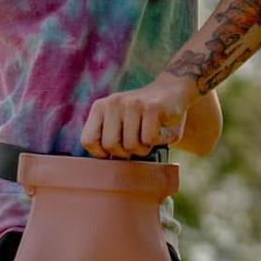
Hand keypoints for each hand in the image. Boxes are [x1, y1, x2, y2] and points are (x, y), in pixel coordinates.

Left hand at [82, 74, 197, 157]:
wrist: (172, 91)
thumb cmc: (144, 117)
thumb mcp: (120, 122)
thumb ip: (109, 138)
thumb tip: (104, 168)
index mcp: (100, 107)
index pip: (88, 141)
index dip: (102, 153)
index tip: (115, 152)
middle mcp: (113, 103)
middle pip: (110, 146)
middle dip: (125, 153)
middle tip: (136, 144)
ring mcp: (132, 103)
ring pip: (131, 145)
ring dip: (143, 148)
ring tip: (149, 137)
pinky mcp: (152, 107)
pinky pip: (149, 139)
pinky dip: (157, 141)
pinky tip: (160, 130)